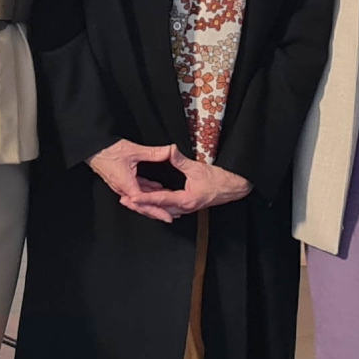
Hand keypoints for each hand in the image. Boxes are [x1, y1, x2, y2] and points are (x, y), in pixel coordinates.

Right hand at [88, 139, 180, 222]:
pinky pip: (137, 190)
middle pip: (142, 205)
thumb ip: (153, 153)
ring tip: (167, 205)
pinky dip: (148, 191)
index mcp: (125, 184)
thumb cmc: (108, 151)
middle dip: (157, 211)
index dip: (156, 209)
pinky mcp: (122, 181)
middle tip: (171, 216)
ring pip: (140, 199)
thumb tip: (170, 151)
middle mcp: (123, 188)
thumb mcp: (134, 150)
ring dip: (153, 202)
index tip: (167, 215)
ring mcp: (122, 186)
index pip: (143, 202)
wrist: (93, 149)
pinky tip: (157, 188)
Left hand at [127, 147, 252, 215]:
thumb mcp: (198, 168)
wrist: (234, 188)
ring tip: (133, 201)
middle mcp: (183, 208)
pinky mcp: (187, 206)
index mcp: (185, 200)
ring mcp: (185, 208)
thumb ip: (180, 160)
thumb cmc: (219, 180)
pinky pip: (168, 208)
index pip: (160, 199)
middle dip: (141, 205)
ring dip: (148, 206)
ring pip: (162, 210)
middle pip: (158, 209)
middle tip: (125, 201)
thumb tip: (170, 149)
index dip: (144, 198)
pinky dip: (157, 204)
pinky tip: (150, 199)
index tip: (131, 196)